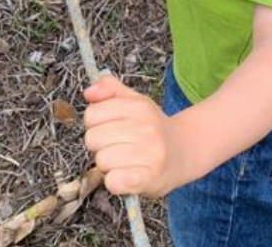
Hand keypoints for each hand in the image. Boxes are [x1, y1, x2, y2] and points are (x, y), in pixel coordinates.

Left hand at [83, 74, 187, 196]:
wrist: (183, 152)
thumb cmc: (152, 128)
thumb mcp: (135, 101)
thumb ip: (110, 89)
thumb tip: (88, 92)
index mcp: (138, 106)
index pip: (92, 114)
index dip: (94, 124)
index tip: (107, 128)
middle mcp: (145, 127)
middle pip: (93, 138)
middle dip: (99, 146)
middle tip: (116, 147)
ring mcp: (149, 153)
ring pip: (101, 161)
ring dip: (108, 166)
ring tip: (124, 162)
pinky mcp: (149, 178)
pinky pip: (113, 181)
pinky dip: (114, 182)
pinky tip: (125, 177)